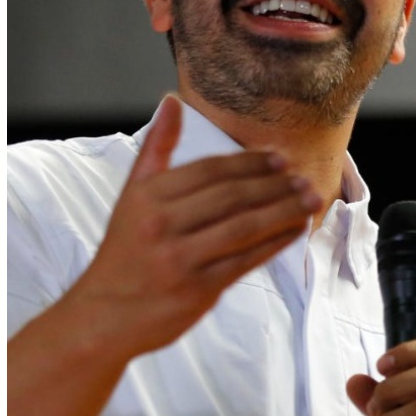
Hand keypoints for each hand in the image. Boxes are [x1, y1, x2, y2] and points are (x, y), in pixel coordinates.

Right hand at [60, 95, 322, 360]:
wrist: (105, 314)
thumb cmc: (124, 252)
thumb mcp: (131, 196)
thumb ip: (156, 148)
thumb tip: (172, 101)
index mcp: (149, 197)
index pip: (209, 171)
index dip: (249, 162)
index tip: (279, 157)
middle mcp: (162, 224)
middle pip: (231, 196)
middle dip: (273, 184)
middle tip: (302, 176)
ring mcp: (181, 259)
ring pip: (243, 227)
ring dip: (283, 211)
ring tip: (310, 199)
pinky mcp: (198, 289)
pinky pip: (245, 260)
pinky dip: (274, 243)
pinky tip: (294, 231)